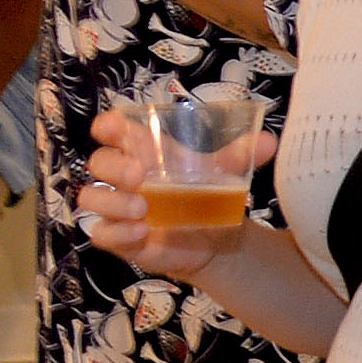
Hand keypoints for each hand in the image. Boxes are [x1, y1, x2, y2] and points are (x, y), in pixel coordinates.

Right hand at [76, 99, 272, 275]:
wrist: (216, 236)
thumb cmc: (208, 193)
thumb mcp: (225, 171)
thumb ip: (243, 154)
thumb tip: (269, 141)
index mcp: (142, 151)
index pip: (111, 131)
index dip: (106, 126)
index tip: (112, 127)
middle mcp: (124, 177)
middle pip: (99, 162)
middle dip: (113, 166)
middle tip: (139, 175)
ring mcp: (118, 207)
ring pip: (92, 198)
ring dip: (113, 201)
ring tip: (142, 208)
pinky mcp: (119, 236)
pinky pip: (102, 233)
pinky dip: (117, 232)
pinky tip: (140, 231)